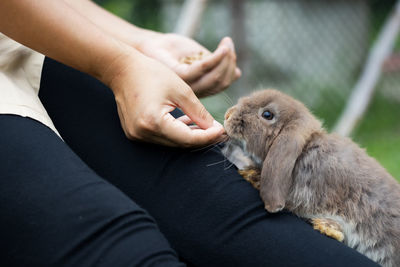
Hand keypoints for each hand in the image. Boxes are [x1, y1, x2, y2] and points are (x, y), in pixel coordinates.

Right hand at [103, 49, 224, 146]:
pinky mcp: (135, 133)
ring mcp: (137, 135)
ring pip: (172, 142)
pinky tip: (187, 122)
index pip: (187, 139)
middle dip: (201, 137)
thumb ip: (198, 112)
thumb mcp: (181, 90)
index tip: (223, 131)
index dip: (208, 137)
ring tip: (206, 126)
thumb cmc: (151, 74)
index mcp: (154, 122)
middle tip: (218, 130)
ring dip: (190, 135)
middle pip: (180, 143)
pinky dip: (176, 132)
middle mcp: (143, 133)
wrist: (122, 69)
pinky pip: (161, 137)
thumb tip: (213, 128)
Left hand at [137, 33, 240, 97]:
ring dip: (225, 60)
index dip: (231, 72)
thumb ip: (215, 67)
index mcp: (196, 89)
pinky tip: (222, 48)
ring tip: (227, 44)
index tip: (234, 56)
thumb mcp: (198, 60)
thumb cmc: (171, 51)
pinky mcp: (178, 76)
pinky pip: (203, 69)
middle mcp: (191, 91)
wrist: (148, 45)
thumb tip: (238, 74)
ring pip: (215, 78)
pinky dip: (216, 58)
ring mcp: (184, 85)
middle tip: (230, 47)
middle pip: (220, 83)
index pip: (221, 85)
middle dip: (229, 64)